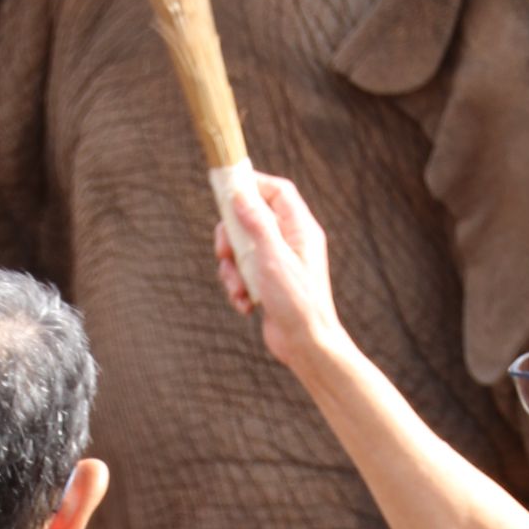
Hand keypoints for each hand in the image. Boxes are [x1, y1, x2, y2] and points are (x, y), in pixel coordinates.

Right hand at [216, 173, 346, 378]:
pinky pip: (243, 273)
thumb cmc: (296, 301)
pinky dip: (238, 287)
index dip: (252, 184)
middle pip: (251, 218)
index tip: (227, 188)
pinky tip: (245, 305)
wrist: (306, 344)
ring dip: (232, 269)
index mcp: (300, 229)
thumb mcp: (272, 257)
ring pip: (242, 249)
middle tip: (223, 253)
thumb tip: (240, 193)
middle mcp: (291, 241)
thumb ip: (256, 223)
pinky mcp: (269, 282)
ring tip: (238, 290)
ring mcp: (279, 262)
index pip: (277, 191)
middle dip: (231, 237)